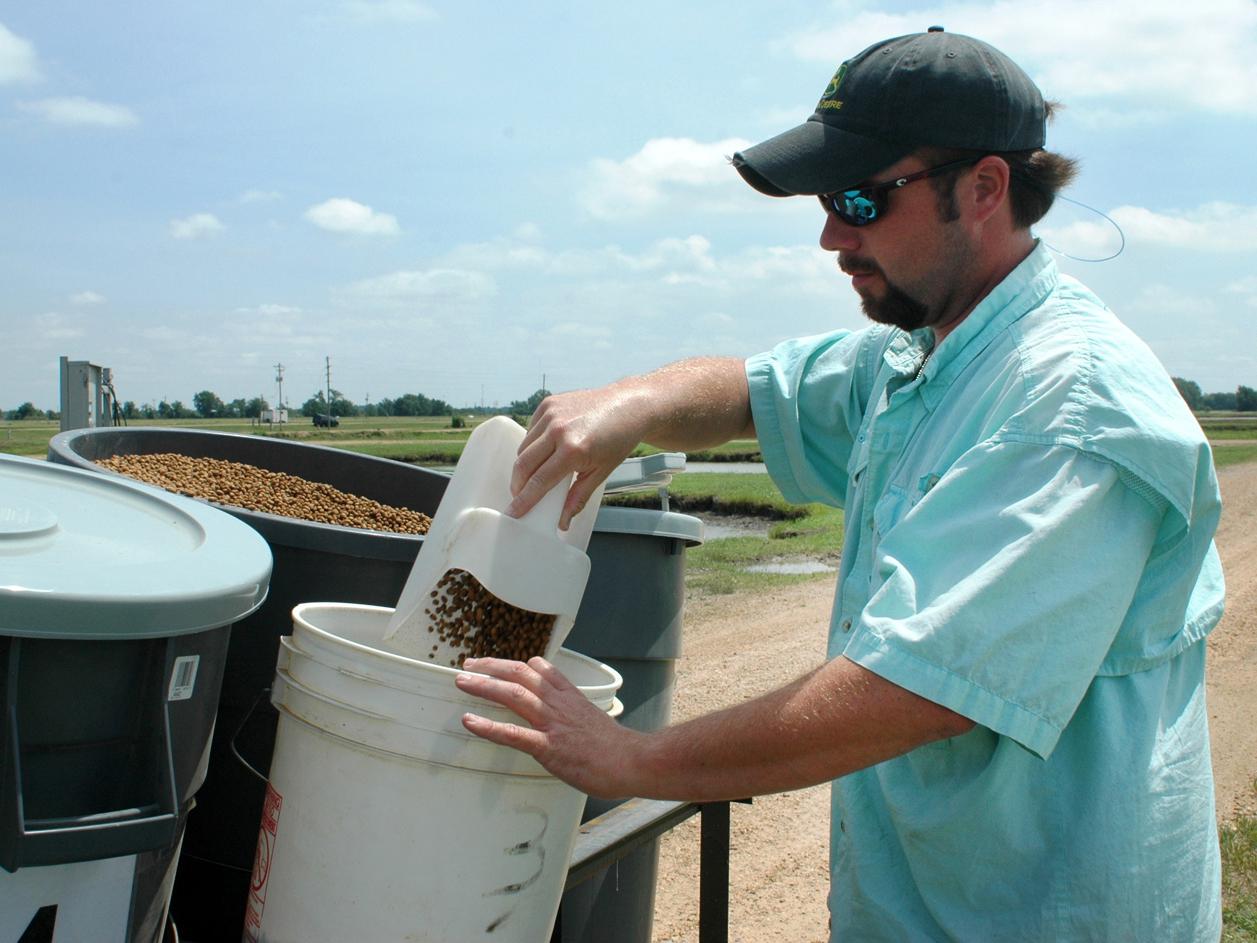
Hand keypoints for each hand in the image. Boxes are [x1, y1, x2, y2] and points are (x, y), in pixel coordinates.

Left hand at [456, 656, 641, 797]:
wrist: (632, 761)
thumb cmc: (615, 747)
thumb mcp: (593, 716)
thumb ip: (574, 708)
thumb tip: (563, 705)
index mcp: (569, 696)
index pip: (539, 669)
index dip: (514, 663)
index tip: (494, 663)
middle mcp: (558, 704)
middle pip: (520, 674)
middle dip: (491, 667)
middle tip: (468, 665)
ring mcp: (552, 723)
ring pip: (513, 695)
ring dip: (484, 686)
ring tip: (461, 681)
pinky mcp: (548, 747)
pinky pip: (512, 733)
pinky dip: (488, 726)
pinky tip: (469, 721)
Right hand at [505, 387, 645, 529]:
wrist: (628, 406)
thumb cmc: (618, 439)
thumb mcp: (601, 472)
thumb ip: (578, 497)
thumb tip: (562, 520)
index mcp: (573, 450)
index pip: (539, 481)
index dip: (524, 500)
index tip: (514, 511)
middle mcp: (558, 429)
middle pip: (523, 464)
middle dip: (517, 484)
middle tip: (520, 496)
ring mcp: (551, 413)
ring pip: (524, 446)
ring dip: (524, 464)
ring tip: (535, 474)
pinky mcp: (548, 403)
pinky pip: (531, 429)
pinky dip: (532, 443)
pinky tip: (545, 450)